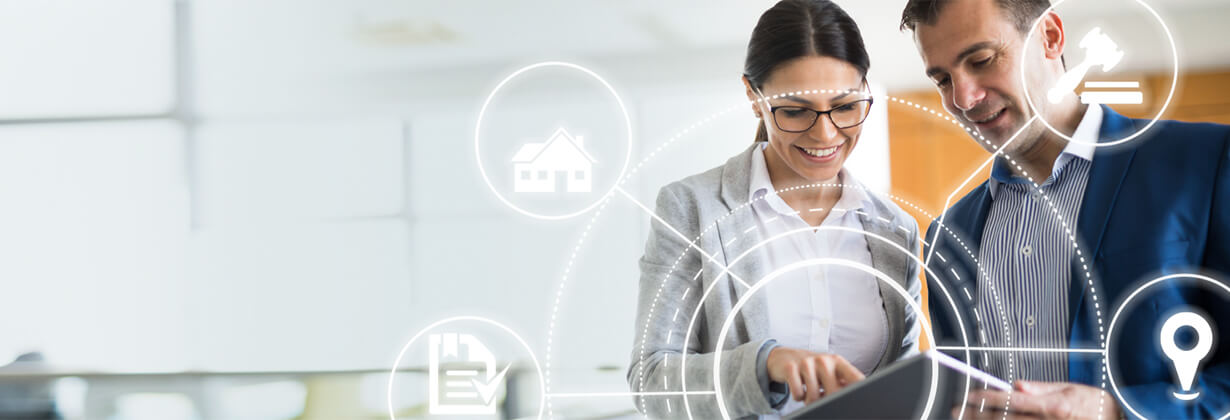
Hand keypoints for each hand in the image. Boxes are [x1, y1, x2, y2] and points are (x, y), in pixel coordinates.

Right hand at [765, 347, 865, 403]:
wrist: (785, 357)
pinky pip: (798, 394)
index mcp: (838, 362)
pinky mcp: (790, 368)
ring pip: (814, 396)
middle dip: (828, 401)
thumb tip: (858, 397)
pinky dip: (798, 397)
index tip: (858, 399)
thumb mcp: (830, 371)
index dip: (860, 391)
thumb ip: (844, 382)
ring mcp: (806, 363)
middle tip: (822, 397)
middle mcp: (823, 360)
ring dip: (810, 400)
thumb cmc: (813, 368)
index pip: (855, 378)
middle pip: (834, 392)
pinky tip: (799, 388)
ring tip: (809, 392)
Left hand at [957, 381, 1122, 419]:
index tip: (970, 396)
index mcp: (1052, 407)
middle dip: (977, 414)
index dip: (987, 398)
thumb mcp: (1073, 389)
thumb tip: (1017, 385)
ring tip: (967, 419)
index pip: (1011, 401)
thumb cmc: (1098, 408)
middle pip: (1003, 419)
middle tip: (957, 411)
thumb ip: (1043, 388)